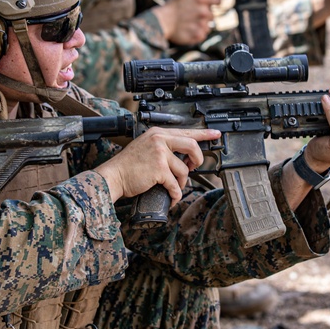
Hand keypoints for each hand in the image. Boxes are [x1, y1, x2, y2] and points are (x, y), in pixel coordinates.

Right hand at [94, 127, 217, 204]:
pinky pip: (175, 184)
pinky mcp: (159, 169)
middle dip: (197, 160)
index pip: (186, 131)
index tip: (216, 134)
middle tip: (193, 167)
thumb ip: (164, 147)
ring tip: (171, 185)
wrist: (114, 176)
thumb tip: (184, 158)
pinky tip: (171, 197)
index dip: (204, 134)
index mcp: (158, 133)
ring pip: (183, 170)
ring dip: (180, 182)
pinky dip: (175, 194)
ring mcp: (160, 154)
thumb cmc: (128, 165)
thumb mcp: (146, 146)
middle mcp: (160, 140)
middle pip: (192, 146)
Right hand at [152, 0, 221, 45]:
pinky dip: (197, 35)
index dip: (216, 3)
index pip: (217, 0)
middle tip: (194, 18)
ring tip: (190, 25)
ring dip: (201, 26)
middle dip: (205, 17)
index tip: (214, 5)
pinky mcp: (198, 35)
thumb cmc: (170, 9)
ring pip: (208, 27)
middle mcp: (203, 12)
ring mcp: (201, 24)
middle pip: (212, 15)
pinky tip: (189, 31)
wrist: (161, 22)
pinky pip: (202, 36)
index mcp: (200, 0)